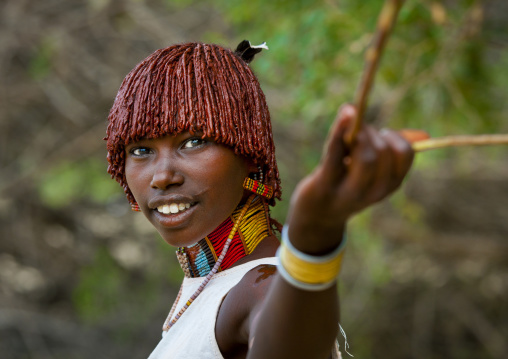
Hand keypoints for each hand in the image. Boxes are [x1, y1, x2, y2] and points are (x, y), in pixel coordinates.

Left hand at [286, 104, 424, 253]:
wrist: (317, 214)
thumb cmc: (347, 182)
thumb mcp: (373, 169)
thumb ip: (392, 150)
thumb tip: (425, 135)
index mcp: (389, 185)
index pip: (404, 154)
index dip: (394, 136)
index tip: (381, 134)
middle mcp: (373, 192)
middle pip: (384, 153)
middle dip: (372, 133)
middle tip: (359, 131)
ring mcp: (349, 190)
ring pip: (366, 157)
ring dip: (359, 133)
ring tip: (348, 133)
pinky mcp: (325, 183)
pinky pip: (335, 152)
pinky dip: (340, 130)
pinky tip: (346, 113)